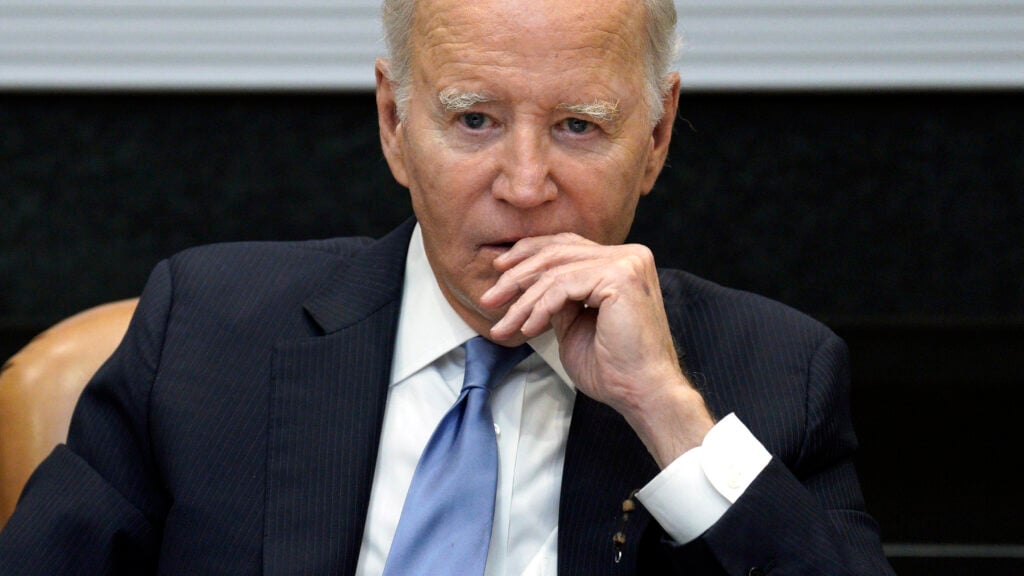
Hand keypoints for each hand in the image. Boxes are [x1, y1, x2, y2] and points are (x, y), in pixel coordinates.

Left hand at [479, 233, 714, 466]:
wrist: (642, 392)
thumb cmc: (614, 367)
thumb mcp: (575, 323)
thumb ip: (558, 298)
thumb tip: (528, 285)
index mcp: (623, 262)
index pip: (567, 245)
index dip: (529, 255)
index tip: (499, 273)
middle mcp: (629, 255)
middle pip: (558, 252)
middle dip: (516, 276)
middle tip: (489, 299)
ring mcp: (627, 263)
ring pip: (556, 271)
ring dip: (522, 300)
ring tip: (502, 323)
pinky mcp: (620, 277)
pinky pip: (563, 286)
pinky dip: (539, 308)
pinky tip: (527, 329)